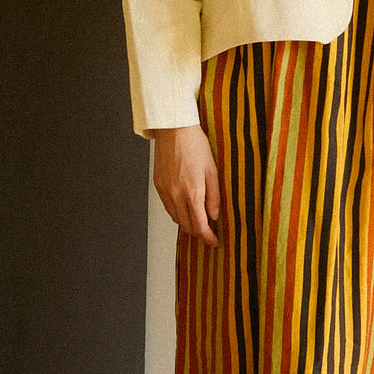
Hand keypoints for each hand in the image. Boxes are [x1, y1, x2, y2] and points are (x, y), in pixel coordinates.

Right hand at [151, 125, 220, 245]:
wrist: (174, 131)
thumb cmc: (196, 146)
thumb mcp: (212, 170)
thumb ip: (214, 196)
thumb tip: (214, 216)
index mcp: (192, 192)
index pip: (200, 225)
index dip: (208, 237)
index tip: (214, 242)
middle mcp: (176, 195)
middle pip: (187, 226)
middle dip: (199, 232)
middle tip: (209, 232)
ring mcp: (165, 191)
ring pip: (176, 218)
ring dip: (187, 224)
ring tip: (198, 222)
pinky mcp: (158, 186)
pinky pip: (168, 207)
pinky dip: (177, 213)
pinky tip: (185, 209)